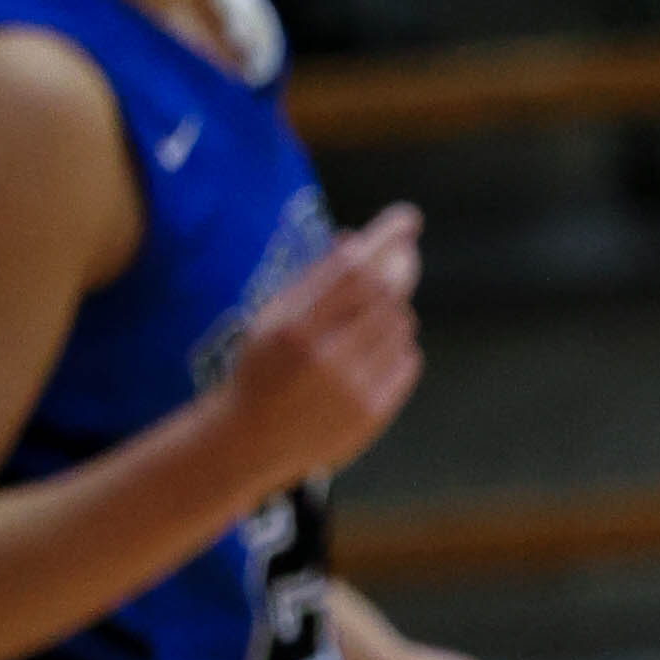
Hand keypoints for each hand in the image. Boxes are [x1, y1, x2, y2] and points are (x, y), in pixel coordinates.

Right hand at [220, 210, 423, 485]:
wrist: (250, 441)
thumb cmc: (262, 366)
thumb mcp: (271, 316)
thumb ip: (314, 278)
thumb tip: (360, 238)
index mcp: (291, 328)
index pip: (352, 268)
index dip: (385, 237)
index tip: (407, 218)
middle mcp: (323, 358)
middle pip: (386, 293)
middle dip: (401, 265)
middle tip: (405, 253)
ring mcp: (351, 389)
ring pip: (401, 324)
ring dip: (394, 309)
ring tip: (367, 318)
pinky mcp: (372, 413)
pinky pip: (408, 359)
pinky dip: (398, 346)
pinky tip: (371, 351)